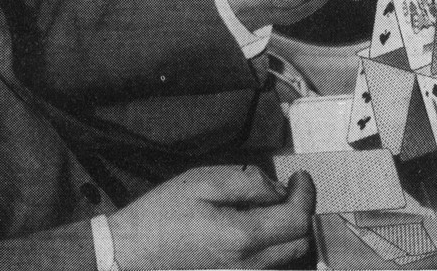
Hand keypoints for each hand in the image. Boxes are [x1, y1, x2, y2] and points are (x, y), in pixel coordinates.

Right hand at [109, 164, 314, 269]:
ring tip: (272, 207)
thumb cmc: (163, 214)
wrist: (130, 254)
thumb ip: (247, 183)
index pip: (298, 219)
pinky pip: (269, 267)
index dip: (306, 193)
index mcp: (241, 238)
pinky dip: (275, 247)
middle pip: (300, 243)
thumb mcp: (204, 182)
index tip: (298, 176)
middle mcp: (248, 267)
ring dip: (290, 231)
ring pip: (288, 259)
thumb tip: (276, 189)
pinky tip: (257, 228)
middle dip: (301, 211)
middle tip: (288, 190)